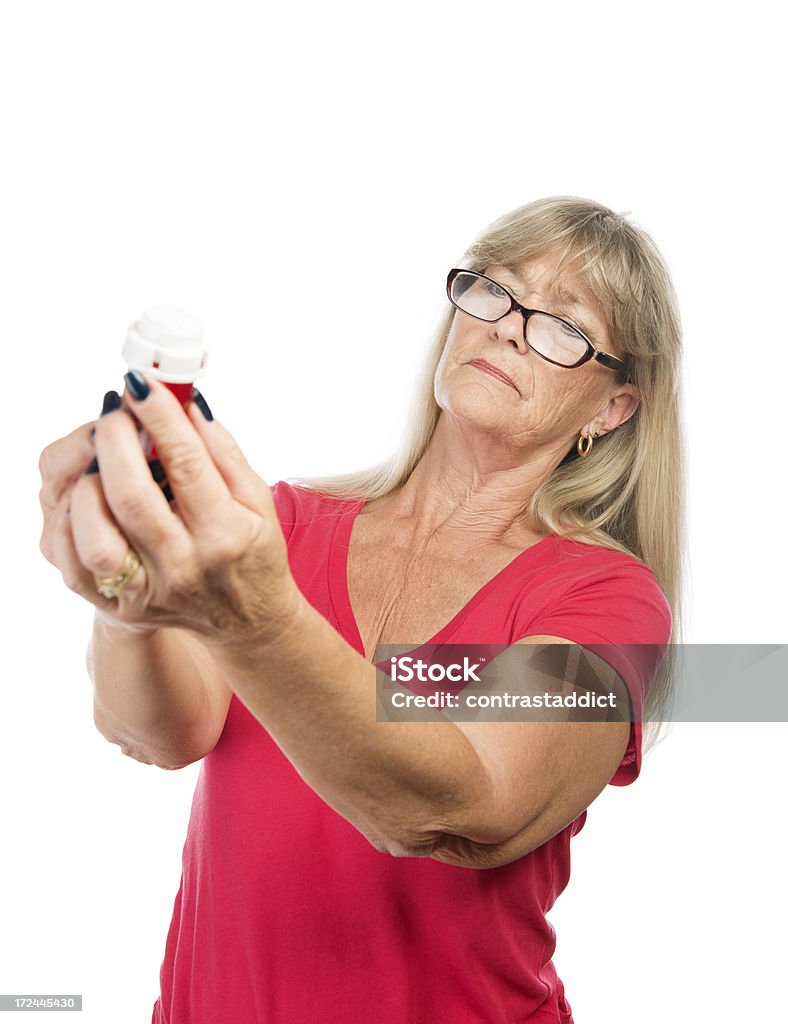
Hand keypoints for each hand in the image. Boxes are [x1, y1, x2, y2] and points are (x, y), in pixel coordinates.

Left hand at [39, 376, 301, 647]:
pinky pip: (76, 563)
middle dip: (115, 440)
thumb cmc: (253, 549)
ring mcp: (149, 590)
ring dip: (89, 484)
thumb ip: (222, 450)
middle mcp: (185, 565)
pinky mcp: (122, 605)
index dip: (160, 416)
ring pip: (96, 535)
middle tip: (116, 411)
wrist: (248, 619)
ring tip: (102, 459)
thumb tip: (185, 402)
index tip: (143, 384)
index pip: (186, 463)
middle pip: (131, 496)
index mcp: (226, 534)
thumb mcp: (257, 499)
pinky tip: (89, 496)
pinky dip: (72, 522)